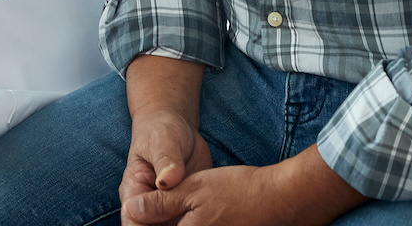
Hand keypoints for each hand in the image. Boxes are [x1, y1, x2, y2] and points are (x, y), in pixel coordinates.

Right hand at [120, 55, 210, 224]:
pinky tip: (215, 220)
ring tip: (205, 220)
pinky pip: (192, 221)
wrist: (177, 126)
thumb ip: (165, 161)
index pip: (134, 220)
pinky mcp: (187, 205)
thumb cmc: (161, 131)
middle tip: (193, 224)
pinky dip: (202, 223)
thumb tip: (166, 181)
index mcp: (134, 192)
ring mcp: (169, 207)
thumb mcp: (162, 141)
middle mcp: (149, 205)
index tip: (169, 224)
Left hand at [121, 147, 366, 225]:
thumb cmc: (238, 191)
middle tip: (162, 206)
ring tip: (176, 209)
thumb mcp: (193, 189)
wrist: (282, 199)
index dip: (143, 223)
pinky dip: (192, 223)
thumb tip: (130, 210)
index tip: (141, 212)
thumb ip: (160, 203)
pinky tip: (195, 213)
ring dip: (174, 221)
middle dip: (158, 221)